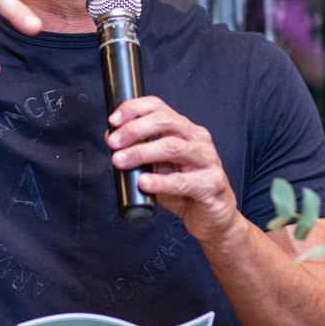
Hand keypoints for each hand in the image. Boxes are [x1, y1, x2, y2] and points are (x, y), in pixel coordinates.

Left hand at [106, 96, 242, 243]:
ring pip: (172, 147)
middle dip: (134, 129)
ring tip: (121, 161)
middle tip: (114, 143)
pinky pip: (182, 180)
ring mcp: (208, 160)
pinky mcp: (212, 183)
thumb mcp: (158, 167)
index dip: (134, 109)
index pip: (159, 107)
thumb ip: (140, 152)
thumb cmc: (186, 190)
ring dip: (141, 152)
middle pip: (165, 121)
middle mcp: (198, 139)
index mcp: (185, 130)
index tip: (113, 120)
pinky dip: (160, 181)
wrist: (213, 218)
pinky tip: (144, 182)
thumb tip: (111, 137)